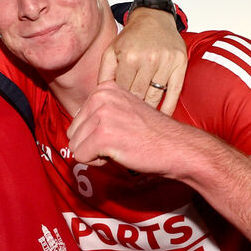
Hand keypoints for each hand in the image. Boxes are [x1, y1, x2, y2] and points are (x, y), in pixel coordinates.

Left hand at [67, 81, 202, 174]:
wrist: (178, 146)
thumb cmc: (151, 134)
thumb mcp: (123, 110)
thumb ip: (99, 112)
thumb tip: (73, 131)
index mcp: (104, 88)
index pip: (78, 119)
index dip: (94, 134)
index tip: (119, 132)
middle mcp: (101, 96)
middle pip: (72, 132)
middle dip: (91, 144)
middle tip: (119, 142)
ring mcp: (102, 115)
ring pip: (74, 145)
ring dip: (94, 154)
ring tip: (120, 147)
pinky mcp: (103, 135)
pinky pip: (80, 156)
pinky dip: (96, 162)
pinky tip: (119, 154)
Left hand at [99, 7, 185, 114]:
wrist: (154, 18)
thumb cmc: (131, 38)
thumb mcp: (111, 52)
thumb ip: (104, 75)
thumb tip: (97, 99)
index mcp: (129, 57)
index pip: (122, 91)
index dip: (118, 103)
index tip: (116, 112)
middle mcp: (149, 59)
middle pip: (139, 95)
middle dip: (132, 108)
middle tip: (127, 119)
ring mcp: (167, 62)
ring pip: (155, 96)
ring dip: (148, 110)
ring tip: (141, 118)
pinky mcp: (180, 64)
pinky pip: (174, 92)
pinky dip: (168, 108)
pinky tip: (162, 118)